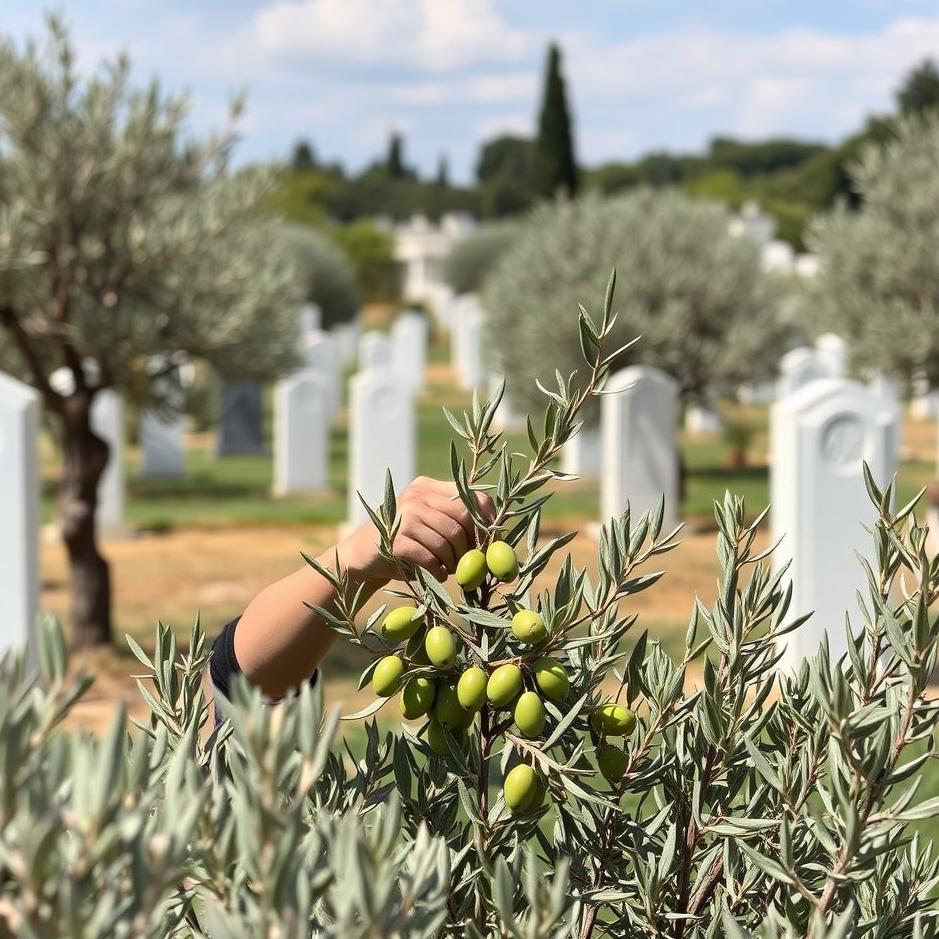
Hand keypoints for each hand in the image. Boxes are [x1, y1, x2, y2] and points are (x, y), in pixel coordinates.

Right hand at [339, 476, 494, 585]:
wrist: (360, 557)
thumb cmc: (403, 543)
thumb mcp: (426, 521)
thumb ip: (453, 519)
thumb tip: (494, 534)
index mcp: (427, 486)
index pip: (471, 495)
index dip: (487, 519)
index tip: (490, 542)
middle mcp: (416, 495)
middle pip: (462, 519)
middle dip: (470, 546)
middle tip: (468, 563)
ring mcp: (404, 516)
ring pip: (447, 541)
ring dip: (453, 562)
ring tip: (448, 570)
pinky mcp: (395, 540)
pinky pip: (430, 558)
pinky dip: (437, 571)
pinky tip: (435, 574)